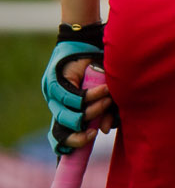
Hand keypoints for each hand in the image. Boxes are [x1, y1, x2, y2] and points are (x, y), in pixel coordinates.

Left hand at [43, 32, 115, 154]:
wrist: (88, 38)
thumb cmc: (101, 66)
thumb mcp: (106, 94)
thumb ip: (106, 111)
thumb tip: (102, 131)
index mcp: (67, 109)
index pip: (60, 135)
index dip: (69, 145)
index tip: (84, 148)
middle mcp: (56, 104)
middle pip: (61, 131)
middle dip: (79, 137)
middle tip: (93, 133)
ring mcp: (53, 94)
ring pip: (71, 116)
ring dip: (93, 111)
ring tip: (108, 100)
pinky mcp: (56, 82)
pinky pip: (75, 98)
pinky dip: (93, 96)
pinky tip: (105, 91)